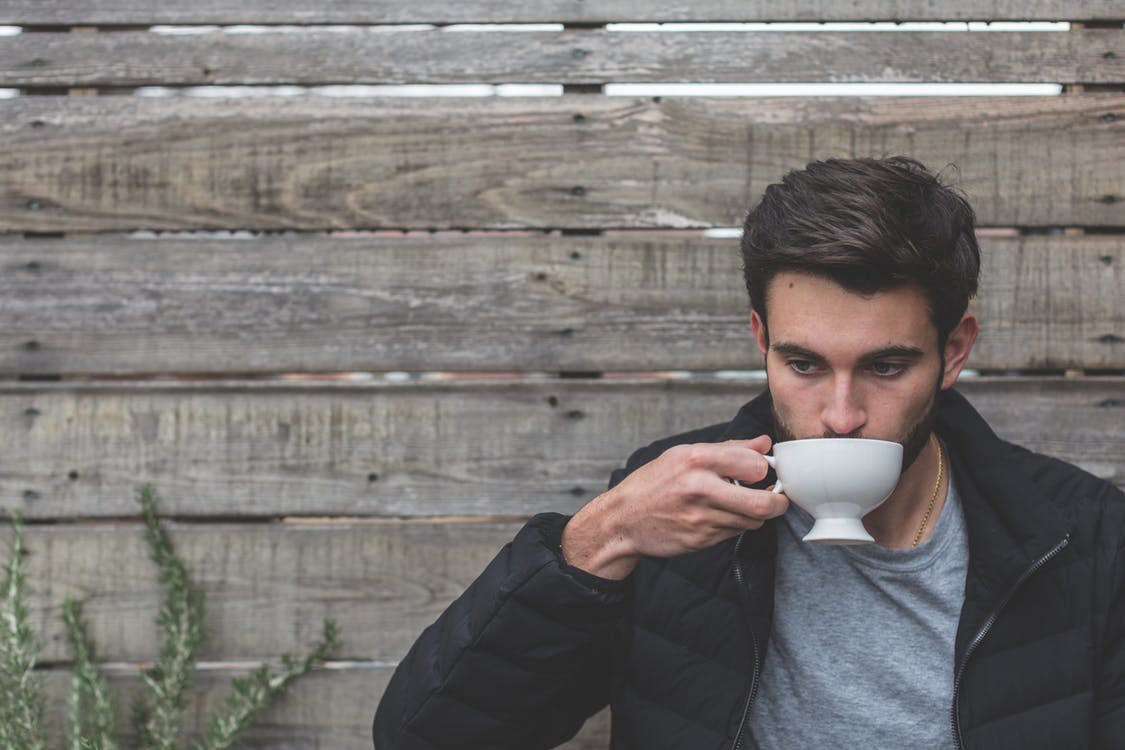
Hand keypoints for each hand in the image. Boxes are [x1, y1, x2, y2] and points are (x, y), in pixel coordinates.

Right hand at [561, 435, 787, 579]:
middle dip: (777, 501)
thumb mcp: (685, 455)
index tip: (761, 470)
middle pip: (763, 502)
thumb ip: (729, 449)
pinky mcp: (701, 540)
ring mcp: (701, 517)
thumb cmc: (654, 483)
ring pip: (753, 520)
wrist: (623, 519)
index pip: (755, 464)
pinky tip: (721, 516)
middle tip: (775, 497)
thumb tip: (764, 443)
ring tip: (741, 504)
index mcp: (697, 459)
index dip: (764, 468)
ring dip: (755, 514)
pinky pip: (735, 533)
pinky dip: (736, 525)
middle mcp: (700, 488)